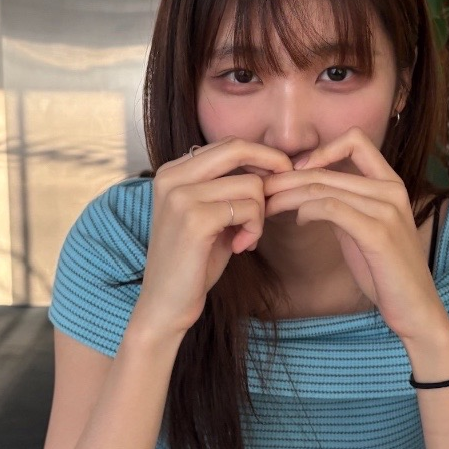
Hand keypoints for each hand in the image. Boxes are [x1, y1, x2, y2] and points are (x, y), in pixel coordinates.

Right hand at [132, 138, 292, 337]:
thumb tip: (273, 167)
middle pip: (239, 149)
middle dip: (272, 166)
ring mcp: (181, 196)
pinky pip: (248, 209)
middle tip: (281, 194)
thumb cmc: (193, 262)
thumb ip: (229, 190)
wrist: (166, 304)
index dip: (262, 157)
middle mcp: (172, 176)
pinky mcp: (195, 219)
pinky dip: (254, 229)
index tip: (278, 179)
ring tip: (247, 238)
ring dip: (260, 214)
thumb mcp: (210, 216)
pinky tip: (241, 247)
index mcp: (172, 172)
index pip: (228, 144)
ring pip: (250, 184)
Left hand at [261, 128, 448, 341]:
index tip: (297, 173)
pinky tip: (300, 221)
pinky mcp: (377, 233)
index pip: (355, 141)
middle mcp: (391, 190)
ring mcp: (386, 210)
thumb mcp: (364, 230)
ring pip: (323, 187)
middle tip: (262, 191)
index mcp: (391, 184)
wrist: (415, 308)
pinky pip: (332, 208)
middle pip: (326, 169)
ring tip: (269, 207)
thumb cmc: (386, 272)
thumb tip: (307, 197)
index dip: (321, 150)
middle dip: (286, 179)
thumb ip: (344, 207)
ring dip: (287, 196)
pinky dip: (307, 210)